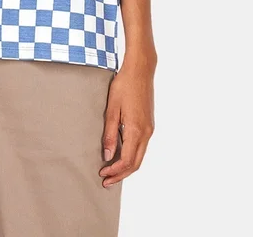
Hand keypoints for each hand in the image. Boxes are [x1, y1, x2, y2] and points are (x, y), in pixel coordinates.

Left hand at [99, 52, 156, 187]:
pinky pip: (142, 147)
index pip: (127, 161)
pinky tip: (121, 154)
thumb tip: (108, 155)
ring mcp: (150, 129)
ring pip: (140, 156)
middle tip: (106, 181)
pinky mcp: (149, 124)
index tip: (102, 173)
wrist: (140, 70)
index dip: (115, 171)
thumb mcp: (112, 108)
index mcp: (137, 130)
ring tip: (112, 171)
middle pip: (136, 163)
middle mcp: (146, 133)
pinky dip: (132, 156)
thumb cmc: (124, 86)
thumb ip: (110, 133)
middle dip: (121, 174)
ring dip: (127, 166)